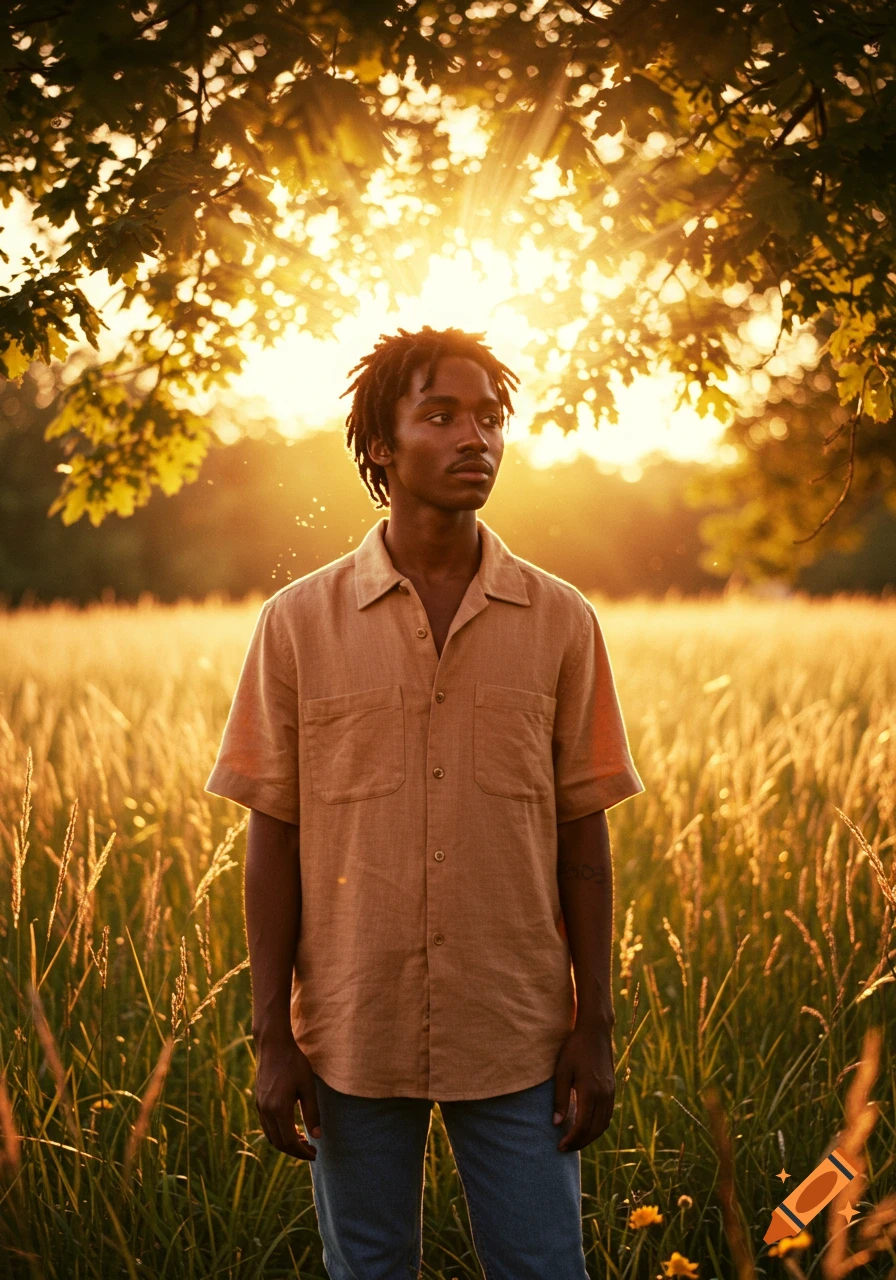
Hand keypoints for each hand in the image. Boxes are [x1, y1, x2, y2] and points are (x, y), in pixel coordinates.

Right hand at [254, 1031, 321, 1160]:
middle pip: (279, 1143)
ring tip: (304, 1140)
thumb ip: (312, 1112)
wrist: (273, 1045)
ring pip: (271, 1136)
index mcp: (279, 1109)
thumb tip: (317, 1136)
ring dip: (286, 1143)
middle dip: (295, 1151)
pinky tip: (292, 1128)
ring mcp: (260, 1107)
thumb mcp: (308, 1086)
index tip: (315, 1154)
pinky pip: (267, 1126)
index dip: (302, 1152)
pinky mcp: (258, 1102)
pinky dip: (279, 1133)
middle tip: (312, 1150)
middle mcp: (266, 1111)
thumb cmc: (293, 1063)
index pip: (289, 1141)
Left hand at [552, 1023, 614, 1152]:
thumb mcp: (562, 1072)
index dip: (571, 1139)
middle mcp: (603, 1096)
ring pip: (603, 1125)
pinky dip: (597, 1127)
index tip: (560, 1146)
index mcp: (590, 1092)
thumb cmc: (575, 1049)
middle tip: (565, 1148)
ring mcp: (610, 1093)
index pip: (582, 1126)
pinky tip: (586, 1127)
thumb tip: (556, 1124)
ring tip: (574, 1141)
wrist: (595, 1032)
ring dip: (589, 1137)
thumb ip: (560, 1098)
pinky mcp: (612, 1090)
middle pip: (594, 1130)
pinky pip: (607, 1116)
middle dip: (579, 1142)